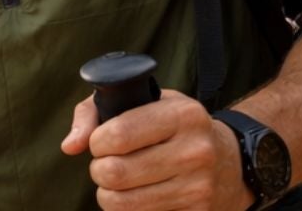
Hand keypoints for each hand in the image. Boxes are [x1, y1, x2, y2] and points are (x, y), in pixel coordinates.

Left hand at [60, 89, 250, 210]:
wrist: (231, 161)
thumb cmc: (175, 127)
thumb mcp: (147, 102)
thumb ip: (96, 112)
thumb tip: (70, 146)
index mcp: (183, 115)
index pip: (118, 134)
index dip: (97, 141)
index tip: (100, 142)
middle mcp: (195, 151)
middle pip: (115, 172)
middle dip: (99, 170)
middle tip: (105, 165)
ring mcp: (199, 187)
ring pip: (123, 203)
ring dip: (109, 194)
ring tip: (117, 182)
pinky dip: (130, 210)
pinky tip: (139, 196)